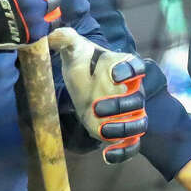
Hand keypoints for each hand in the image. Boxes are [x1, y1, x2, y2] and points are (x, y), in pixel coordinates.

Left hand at [48, 27, 146, 162]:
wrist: (83, 81)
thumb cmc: (82, 62)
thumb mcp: (73, 48)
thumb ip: (65, 38)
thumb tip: (51, 34)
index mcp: (124, 66)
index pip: (136, 66)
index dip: (129, 70)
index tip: (113, 74)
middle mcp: (133, 89)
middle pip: (138, 99)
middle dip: (121, 105)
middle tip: (96, 107)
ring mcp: (129, 112)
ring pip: (139, 123)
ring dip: (125, 129)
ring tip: (103, 131)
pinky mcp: (122, 131)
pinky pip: (132, 145)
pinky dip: (123, 152)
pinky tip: (106, 156)